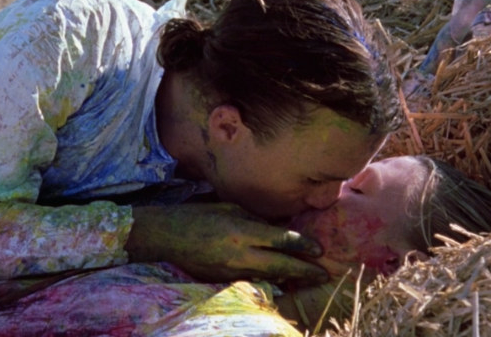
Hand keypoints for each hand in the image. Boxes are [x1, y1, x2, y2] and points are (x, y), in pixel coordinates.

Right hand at [126, 203, 327, 284]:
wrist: (166, 237)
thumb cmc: (196, 215)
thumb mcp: (227, 208)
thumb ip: (253, 218)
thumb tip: (276, 226)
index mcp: (240, 230)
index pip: (280, 239)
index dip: (302, 245)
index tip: (319, 250)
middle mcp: (239, 254)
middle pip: (280, 265)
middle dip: (304, 270)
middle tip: (324, 273)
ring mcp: (231, 272)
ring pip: (269, 277)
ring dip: (288, 277)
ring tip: (307, 277)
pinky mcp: (223, 282)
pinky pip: (252, 282)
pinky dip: (267, 280)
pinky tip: (279, 279)